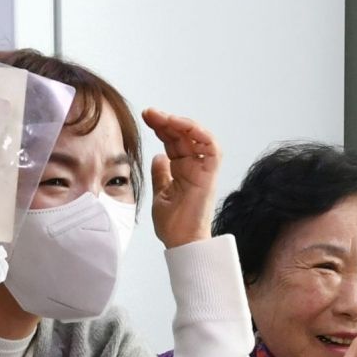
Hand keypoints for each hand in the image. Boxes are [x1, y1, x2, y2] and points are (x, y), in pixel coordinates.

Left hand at [143, 108, 220, 248]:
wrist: (181, 243)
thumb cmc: (173, 225)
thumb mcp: (160, 194)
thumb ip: (161, 175)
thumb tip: (158, 157)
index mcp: (182, 170)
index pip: (173, 142)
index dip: (161, 128)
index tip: (146, 118)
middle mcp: (193, 167)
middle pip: (182, 136)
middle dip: (166, 121)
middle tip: (149, 112)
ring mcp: (202, 169)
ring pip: (196, 137)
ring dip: (180, 124)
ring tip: (162, 117)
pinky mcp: (210, 174)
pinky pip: (211, 147)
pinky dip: (199, 133)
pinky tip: (181, 125)